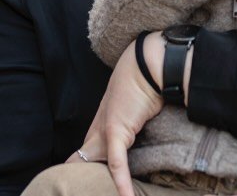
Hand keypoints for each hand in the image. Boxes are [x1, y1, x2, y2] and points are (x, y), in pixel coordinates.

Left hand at [68, 36, 163, 195]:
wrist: (148, 62)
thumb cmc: (146, 78)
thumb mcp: (137, 105)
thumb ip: (133, 120)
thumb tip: (143, 130)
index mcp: (101, 124)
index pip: (85, 153)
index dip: (84, 168)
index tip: (87, 183)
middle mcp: (99, 129)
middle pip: (80, 161)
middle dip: (82, 177)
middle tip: (85, 191)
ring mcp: (105, 131)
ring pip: (94, 166)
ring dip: (98, 184)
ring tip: (105, 194)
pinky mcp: (115, 131)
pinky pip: (117, 163)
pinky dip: (122, 182)